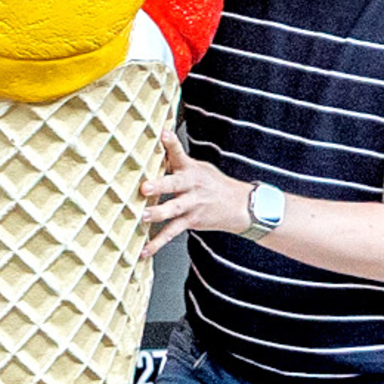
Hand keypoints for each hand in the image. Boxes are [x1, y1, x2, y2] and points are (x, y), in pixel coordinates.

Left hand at [137, 133, 250, 258]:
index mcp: (191, 170)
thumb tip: (156, 144)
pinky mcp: (191, 221)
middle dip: (159, 185)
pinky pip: (171, 233)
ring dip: (157, 213)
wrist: (240, 206)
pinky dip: (157, 243)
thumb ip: (177, 160)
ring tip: (142, 216)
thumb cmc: (213, 184)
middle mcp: (191, 186)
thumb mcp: (199, 168)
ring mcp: (191, 205)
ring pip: (173, 210)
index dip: (171, 143)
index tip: (163, 133)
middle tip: (145, 186)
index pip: (180, 153)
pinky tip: (143, 250)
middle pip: (174, 184)